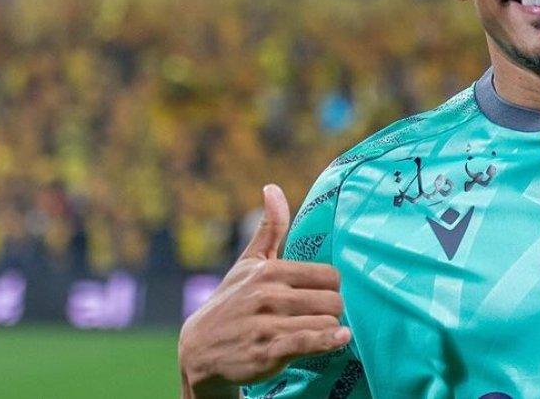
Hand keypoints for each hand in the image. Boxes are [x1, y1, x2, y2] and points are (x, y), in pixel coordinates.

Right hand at [178, 184, 350, 397]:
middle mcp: (267, 295)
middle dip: (331, 311)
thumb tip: (272, 187)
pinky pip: (309, 342)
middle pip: (332, 300)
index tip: (320, 295)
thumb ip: (270, 228)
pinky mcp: (266, 352)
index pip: (329, 275)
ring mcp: (266, 324)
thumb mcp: (248, 263)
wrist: (198, 349)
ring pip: (326, 321)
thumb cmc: (231, 301)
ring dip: (327, 330)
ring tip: (315, 332)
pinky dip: (329, 341)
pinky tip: (341, 339)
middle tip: (318, 316)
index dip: (331, 287)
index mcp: (269, 271)